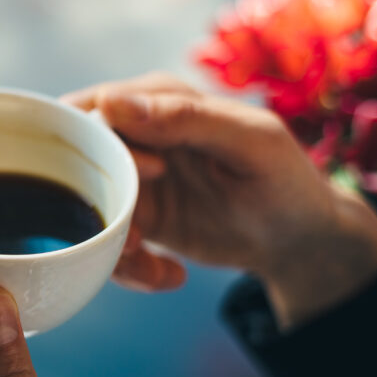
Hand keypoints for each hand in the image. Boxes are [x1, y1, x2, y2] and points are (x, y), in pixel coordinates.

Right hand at [63, 73, 376, 328]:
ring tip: (152, 266)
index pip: (97, 109)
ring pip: (84, 208)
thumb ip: (185, 117)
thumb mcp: (249, 142)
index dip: (106, 143)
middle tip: (136, 238)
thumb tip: (111, 101)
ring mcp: (130, 181)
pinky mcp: (134, 220)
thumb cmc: (284, 179)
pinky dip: (127, 267)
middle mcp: (135, 136)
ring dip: (110, 245)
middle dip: (94, 205)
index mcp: (158, 100)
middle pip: (77, 161)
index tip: (151, 173)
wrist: (299, 239)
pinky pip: (104, 242)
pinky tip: (167, 275)